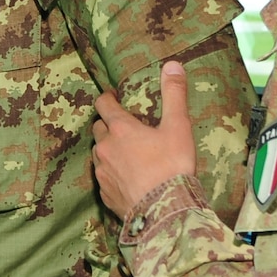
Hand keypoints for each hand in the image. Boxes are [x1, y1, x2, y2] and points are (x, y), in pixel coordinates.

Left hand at [92, 61, 196, 219]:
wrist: (164, 212)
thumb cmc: (172, 166)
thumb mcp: (178, 127)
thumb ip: (174, 94)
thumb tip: (172, 64)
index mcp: (120, 129)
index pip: (104, 105)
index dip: (108, 98)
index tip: (115, 97)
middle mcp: (105, 149)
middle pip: (98, 129)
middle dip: (108, 124)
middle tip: (124, 126)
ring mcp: (102, 173)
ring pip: (99, 153)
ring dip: (109, 149)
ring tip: (127, 152)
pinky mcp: (105, 194)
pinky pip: (103, 178)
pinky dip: (112, 173)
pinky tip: (127, 177)